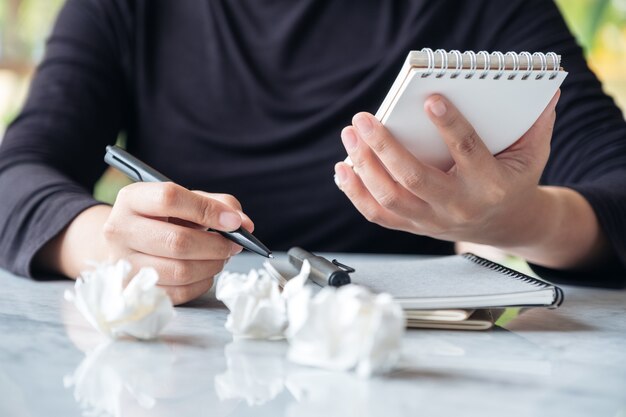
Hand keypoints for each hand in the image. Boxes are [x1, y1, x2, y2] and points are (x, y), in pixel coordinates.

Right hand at [39, 182, 253, 304]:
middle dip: (216, 245)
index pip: (170, 198)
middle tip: (234, 245)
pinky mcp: (133, 292)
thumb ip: (218, 204)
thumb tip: (244, 224)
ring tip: (220, 257)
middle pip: (178, 241)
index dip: (208, 210)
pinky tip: (204, 271)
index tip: (234, 221)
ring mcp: (123, 265)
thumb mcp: (187, 201)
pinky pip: (179, 293)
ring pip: (181, 271)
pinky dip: (202, 282)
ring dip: (212, 265)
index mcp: (131, 199)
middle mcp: (119, 230)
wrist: (128, 245)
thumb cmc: (164, 219)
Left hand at [335, 91, 560, 248]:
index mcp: (489, 184)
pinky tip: (344, 168)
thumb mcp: (532, 154)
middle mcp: (457, 205)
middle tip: (364, 119)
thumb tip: (545, 90)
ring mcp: (432, 220)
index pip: (467, 152)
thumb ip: (535, 124)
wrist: (504, 224)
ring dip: (364, 167)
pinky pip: (378, 215)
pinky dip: (356, 193)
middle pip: (414, 178)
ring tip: (350, 136)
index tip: (430, 99)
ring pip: (390, 198)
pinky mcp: (413, 227)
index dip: (450, 125)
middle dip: (384, 148)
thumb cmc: (513, 180)